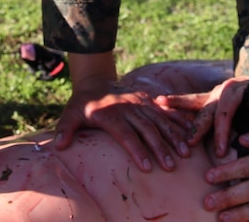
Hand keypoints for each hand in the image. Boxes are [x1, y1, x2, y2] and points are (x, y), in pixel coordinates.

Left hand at [54, 52, 191, 171]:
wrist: (96, 81)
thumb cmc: (83, 104)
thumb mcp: (70, 114)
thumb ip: (65, 129)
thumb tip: (58, 145)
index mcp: (111, 114)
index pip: (126, 134)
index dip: (137, 150)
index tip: (147, 167)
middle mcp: (129, 107)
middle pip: (147, 129)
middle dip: (160, 148)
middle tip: (170, 166)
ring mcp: (141, 102)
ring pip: (160, 120)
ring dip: (173, 137)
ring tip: (185, 153)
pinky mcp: (148, 100)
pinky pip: (166, 111)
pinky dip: (178, 121)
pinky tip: (190, 133)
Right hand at [158, 76, 248, 156]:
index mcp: (234, 91)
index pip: (225, 115)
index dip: (222, 134)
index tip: (221, 152)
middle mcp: (220, 89)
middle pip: (205, 110)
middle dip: (197, 128)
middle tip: (188, 144)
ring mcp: (212, 93)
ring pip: (193, 103)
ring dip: (177, 107)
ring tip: (160, 109)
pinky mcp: (208, 98)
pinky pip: (191, 101)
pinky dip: (177, 102)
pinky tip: (160, 102)